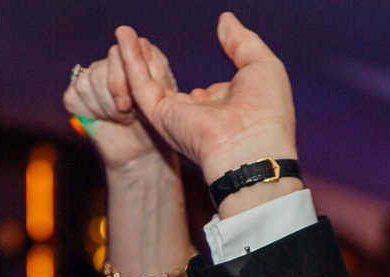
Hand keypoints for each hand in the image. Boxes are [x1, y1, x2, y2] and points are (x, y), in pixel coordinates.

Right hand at [66, 40, 177, 173]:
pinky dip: (90, 113)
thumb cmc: (156, 126)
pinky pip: (74, 97)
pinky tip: (104, 119)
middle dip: (116, 97)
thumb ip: (147, 64)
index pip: (119, 51)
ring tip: (121, 118)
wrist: (142, 154)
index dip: (123, 76)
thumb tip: (126, 33)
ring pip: (87, 83)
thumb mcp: (160, 96)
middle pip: (101, 68)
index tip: (133, 100)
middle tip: (130, 114)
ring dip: (106, 109)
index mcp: (136, 56)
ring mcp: (93, 76)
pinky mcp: (77, 95)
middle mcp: (113, 62)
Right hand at [115, 14, 296, 198]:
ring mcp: (178, 116)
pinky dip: (131, 60)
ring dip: (134, 57)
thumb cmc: (267, 113)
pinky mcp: (162, 117)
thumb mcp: (261, 65)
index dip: (198, 68)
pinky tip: (124, 36)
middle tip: (135, 38)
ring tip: (122, 31)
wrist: (254, 144)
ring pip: (150, 84)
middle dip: (153, 64)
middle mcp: (198, 114)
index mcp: (224, 108)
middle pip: (173, 87)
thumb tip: (225, 19)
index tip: (187, 55)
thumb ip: (241, 41)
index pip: (206, 90)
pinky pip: (140, 84)